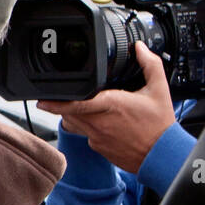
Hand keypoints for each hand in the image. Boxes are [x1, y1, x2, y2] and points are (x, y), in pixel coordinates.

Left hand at [37, 41, 175, 173]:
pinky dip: (86, 126)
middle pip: (69, 112)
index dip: (57, 102)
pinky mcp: (98, 148)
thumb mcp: (160, 89)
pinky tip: (99, 121)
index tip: (42, 100)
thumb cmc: (160, 125)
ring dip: (73, 114)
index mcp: (112, 105)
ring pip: (73, 123)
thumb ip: (149, 64)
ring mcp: (97, 138)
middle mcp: (100, 123)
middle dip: (63, 104)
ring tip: (82, 105)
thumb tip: (139, 48)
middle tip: (61, 96)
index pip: (77, 103)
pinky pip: (84, 134)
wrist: (162, 156)